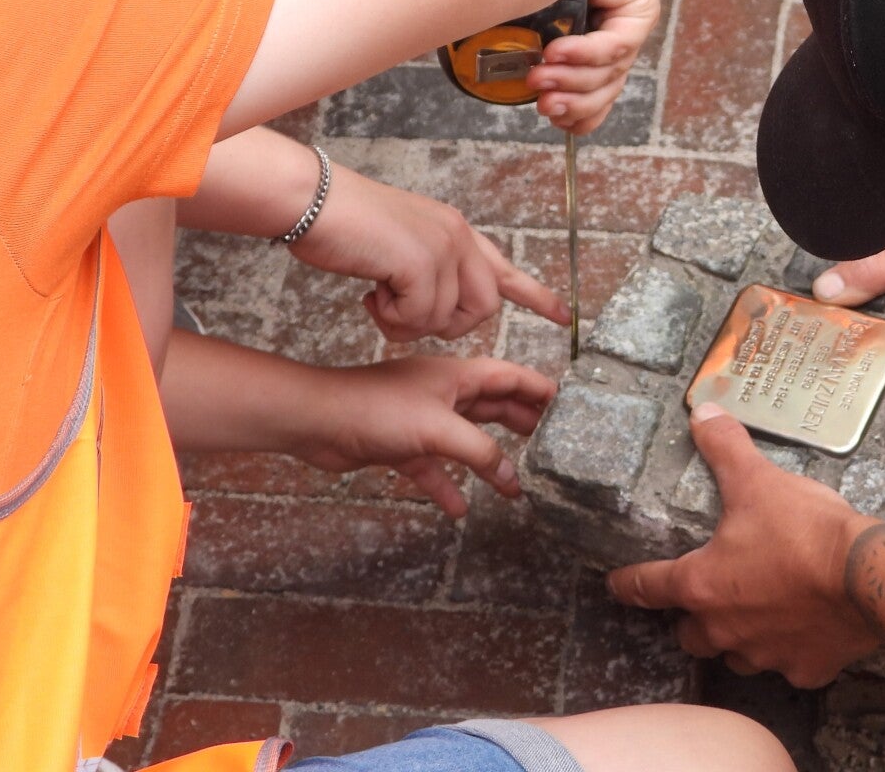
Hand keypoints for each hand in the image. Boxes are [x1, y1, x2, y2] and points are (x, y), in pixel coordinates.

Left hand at [290, 355, 554, 517]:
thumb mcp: (439, 427)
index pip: (511, 377)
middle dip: (522, 423)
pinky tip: (459, 508)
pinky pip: (434, 469)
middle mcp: (444, 394)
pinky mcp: (402, 446)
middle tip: (551, 441)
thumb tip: (512, 476)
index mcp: (458, 376)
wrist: (318, 421)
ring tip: (515, 482)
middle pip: (494, 407)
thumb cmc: (375, 408)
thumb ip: (480, 452)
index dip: (538, 389)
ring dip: (489, 461)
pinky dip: (448, 486)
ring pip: (467, 440)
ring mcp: (423, 420)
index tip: (566, 405)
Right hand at [296, 165, 565, 341]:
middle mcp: (458, 237)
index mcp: (456, 231)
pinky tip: (372, 293)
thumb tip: (439, 311)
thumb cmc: (346, 225)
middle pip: (483, 310)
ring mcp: (444, 248)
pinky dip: (391, 319)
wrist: (313, 200)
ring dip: (411, 324)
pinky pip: (419, 319)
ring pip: (449, 319)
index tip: (565, 316)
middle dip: (446, 325)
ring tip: (381, 297)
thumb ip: (429, 271)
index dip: (537, 296)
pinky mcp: (422, 263)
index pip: (506, 268)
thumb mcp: (401, 245)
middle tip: (404, 311)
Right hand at [525, 0, 657, 134]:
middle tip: (542, 103)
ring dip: (572, 80)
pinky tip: (556, 51)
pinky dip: (585, 53)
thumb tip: (500, 87)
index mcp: (585, 44)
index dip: (576, 115)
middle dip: (572, 102)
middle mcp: (611, 36)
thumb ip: (520, 49)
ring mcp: (630, 23)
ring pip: (611, 72)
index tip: (549, 118)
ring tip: (539, 76)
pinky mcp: (641, 9)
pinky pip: (617, 43)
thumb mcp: (520, 19)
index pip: (594, 95)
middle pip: (604, 90)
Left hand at [608, 405, 881, 684]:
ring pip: (736, 655)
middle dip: (691, 619)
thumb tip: (704, 414)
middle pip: (690, 635)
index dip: (628, 584)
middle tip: (703, 598)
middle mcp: (725, 628)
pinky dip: (791, 651)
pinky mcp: (806, 669)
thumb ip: (726, 449)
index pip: (649, 587)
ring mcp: (766, 653)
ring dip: (738, 637)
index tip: (617, 584)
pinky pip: (788, 665)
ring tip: (755, 613)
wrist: (867, 578)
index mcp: (703, 584)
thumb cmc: (804, 532)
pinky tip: (806, 630)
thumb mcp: (759, 480)